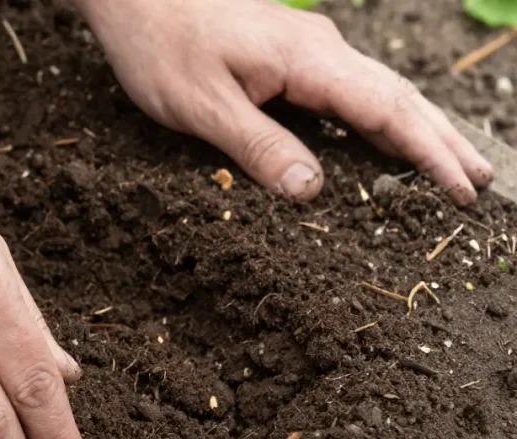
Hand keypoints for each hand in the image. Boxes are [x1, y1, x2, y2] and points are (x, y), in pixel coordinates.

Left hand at [76, 0, 493, 203]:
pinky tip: (384, 140)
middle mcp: (319, 50)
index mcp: (307, 60)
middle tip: (480, 180)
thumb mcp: (201, 107)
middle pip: (397, 96)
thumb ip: (258, 146)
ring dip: (416, 128)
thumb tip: (311, 191)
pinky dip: (378, 119)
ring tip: (453, 163)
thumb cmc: (161, 45)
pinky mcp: (287, 57)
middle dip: (441, 139)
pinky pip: (348, 91)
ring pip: (377, 91)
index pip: (385, 109)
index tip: (460, 187)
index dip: (427, 151)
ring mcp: (306, 50)